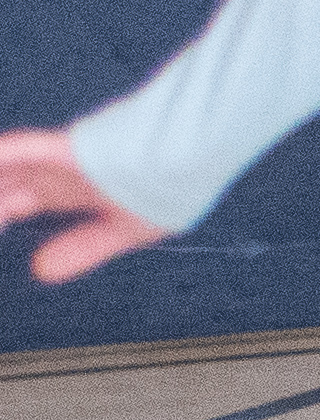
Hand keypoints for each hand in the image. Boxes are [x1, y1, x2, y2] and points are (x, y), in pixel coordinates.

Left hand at [0, 127, 169, 288]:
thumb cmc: (173, 184)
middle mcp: (59, 175)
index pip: (16, 204)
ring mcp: (60, 160)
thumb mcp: (125, 231)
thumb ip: (82, 249)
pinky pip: (22, 150)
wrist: (199, 155)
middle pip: (4, 189)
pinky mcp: (69, 148)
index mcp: (72, 191)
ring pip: (4, 171)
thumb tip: (40, 271)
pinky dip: (3, 157)